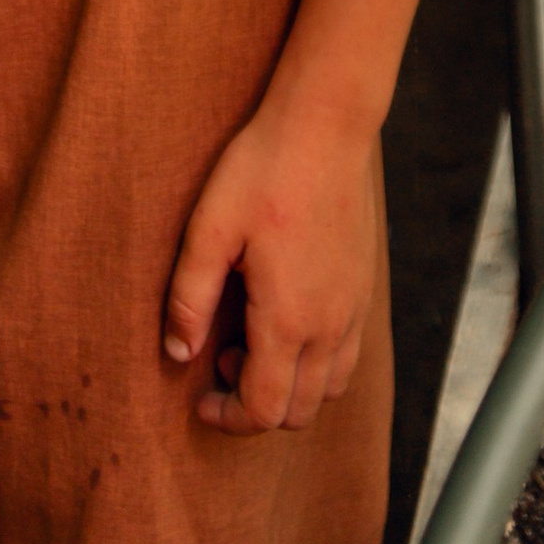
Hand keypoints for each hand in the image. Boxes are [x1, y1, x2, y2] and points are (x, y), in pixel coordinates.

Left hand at [162, 102, 377, 433]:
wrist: (325, 125)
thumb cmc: (263, 169)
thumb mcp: (210, 228)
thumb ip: (190, 297)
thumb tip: (178, 352)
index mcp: (288, 319)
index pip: (265, 409)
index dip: (228, 418)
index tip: (200, 400)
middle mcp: (330, 325)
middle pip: (300, 411)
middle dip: (256, 407)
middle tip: (221, 361)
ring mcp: (354, 308)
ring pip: (330, 388)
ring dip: (291, 387)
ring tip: (253, 341)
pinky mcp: (364, 288)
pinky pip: (348, 355)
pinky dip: (317, 363)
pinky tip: (287, 319)